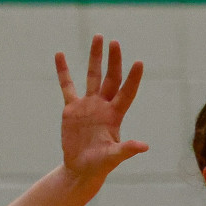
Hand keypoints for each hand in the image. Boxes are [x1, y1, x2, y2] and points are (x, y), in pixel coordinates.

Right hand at [54, 35, 148, 181]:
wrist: (81, 168)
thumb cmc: (100, 165)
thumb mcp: (113, 157)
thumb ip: (126, 150)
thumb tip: (145, 146)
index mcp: (115, 115)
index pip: (127, 92)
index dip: (133, 78)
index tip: (139, 62)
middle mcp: (104, 106)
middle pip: (111, 78)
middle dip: (113, 60)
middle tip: (115, 42)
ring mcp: (88, 105)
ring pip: (92, 76)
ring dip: (95, 57)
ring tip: (98, 37)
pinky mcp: (72, 108)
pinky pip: (67, 86)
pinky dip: (63, 71)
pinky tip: (60, 54)